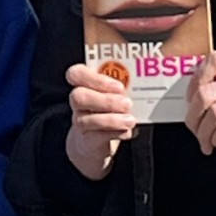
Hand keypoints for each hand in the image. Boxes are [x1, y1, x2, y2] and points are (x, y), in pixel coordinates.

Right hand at [65, 62, 136, 179]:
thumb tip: (139, 87)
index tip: (119, 86)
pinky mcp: (87, 140)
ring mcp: (80, 121)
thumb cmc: (107, 111)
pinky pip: (96, 136)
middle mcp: (78, 102)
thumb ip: (119, 90)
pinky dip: (115, 133)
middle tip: (128, 104)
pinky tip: (126, 132)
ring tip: (130, 120)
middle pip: (79, 96)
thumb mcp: (113, 95)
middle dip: (106, 100)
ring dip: (112, 120)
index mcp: (84, 85)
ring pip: (86, 119)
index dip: (95, 78)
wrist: (93, 141)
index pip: (76, 74)